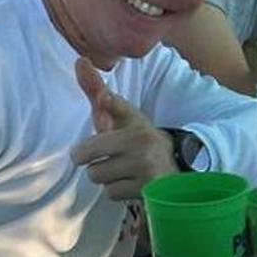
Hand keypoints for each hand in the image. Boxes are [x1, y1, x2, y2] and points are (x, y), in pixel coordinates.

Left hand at [72, 59, 176, 201]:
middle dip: (95, 164)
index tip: (94, 149)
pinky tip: (131, 181)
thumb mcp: (123, 114)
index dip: (85, 151)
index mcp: (133, 131)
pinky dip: (118, 190)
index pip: (89, 148)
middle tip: (109, 158)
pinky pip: (113, 196)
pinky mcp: (149, 193)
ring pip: (102, 183)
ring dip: (108, 178)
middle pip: (91, 169)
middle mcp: (141, 153)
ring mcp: (146, 175)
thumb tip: (79, 61)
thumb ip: (99, 91)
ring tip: (123, 169)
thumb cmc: (138, 135)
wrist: (177, 160)